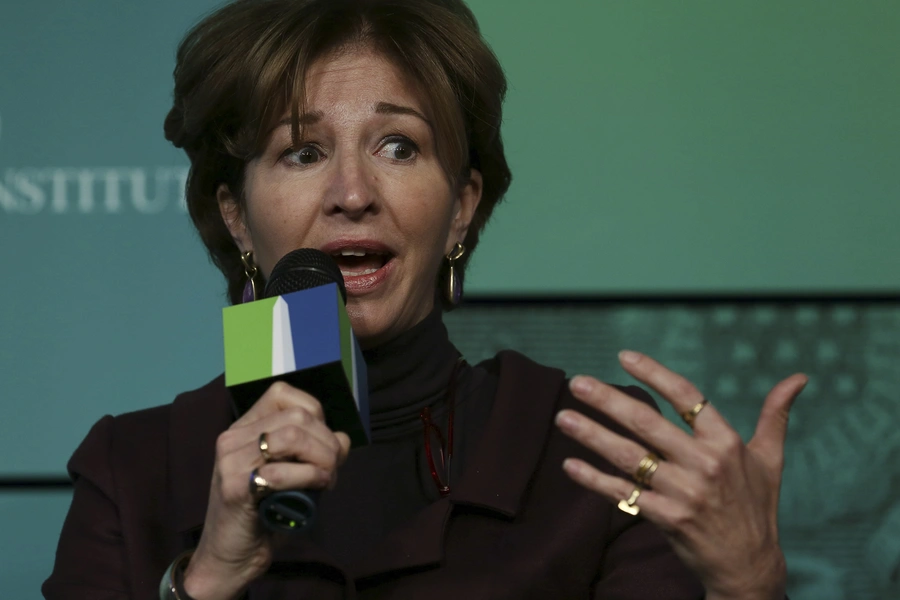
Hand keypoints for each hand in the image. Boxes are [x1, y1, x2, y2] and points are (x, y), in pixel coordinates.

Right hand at [183, 382, 350, 599]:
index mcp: (245, 428)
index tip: (323, 443)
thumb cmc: (264, 516)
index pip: (284, 394)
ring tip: (326, 480)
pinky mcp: (233, 486)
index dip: (315, 414)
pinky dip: (308, 477)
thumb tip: (342, 438)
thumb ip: (316, 453)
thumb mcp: (295, 476)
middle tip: (332, 471)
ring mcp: (230, 460)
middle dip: (327, 443)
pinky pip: (280, 472)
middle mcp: (233, 437)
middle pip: (298, 416)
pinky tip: (315, 489)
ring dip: (322, 459)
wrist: (228, 558)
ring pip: (292, 436)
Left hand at [555, 350, 806, 599]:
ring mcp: (684, 492)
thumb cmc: (757, 507)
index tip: (623, 356)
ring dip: (591, 435)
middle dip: (607, 400)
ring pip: (628, 457)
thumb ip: (776, 415)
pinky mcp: (666, 518)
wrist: (749, 567)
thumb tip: (798, 378)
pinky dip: (594, 480)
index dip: (654, 373)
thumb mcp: (770, 459)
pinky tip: (570, 465)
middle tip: (577, 383)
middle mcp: (704, 463)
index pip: (686, 397)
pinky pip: (622, 494)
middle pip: (647, 423)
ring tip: (563, 418)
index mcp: (726, 443)